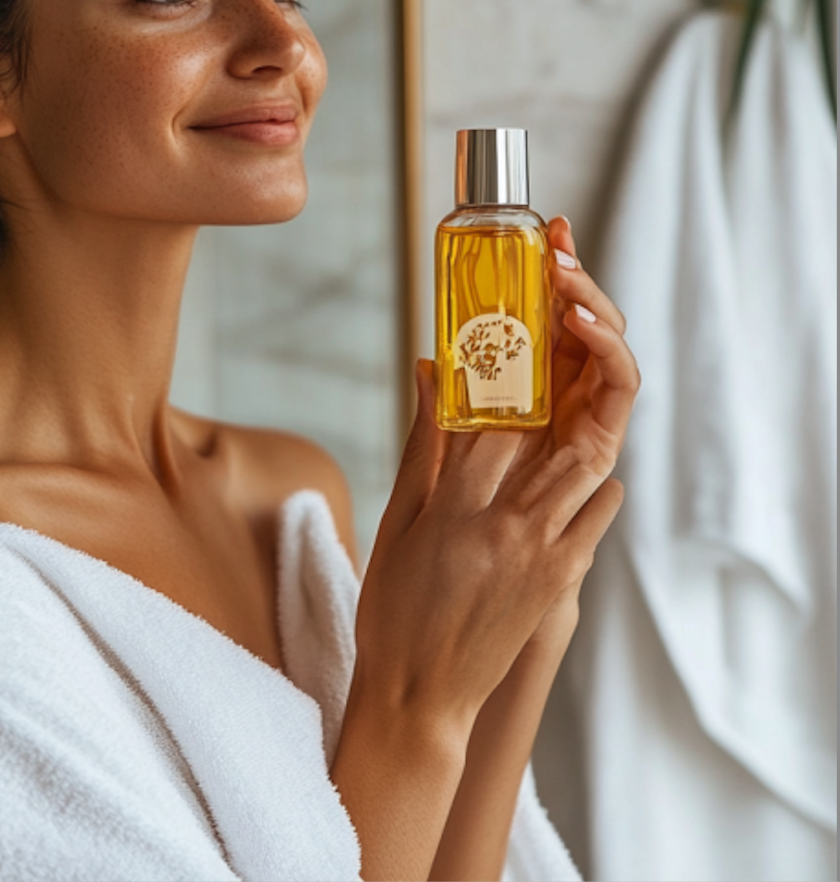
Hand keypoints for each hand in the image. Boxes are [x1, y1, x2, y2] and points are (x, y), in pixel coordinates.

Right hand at [352, 217, 637, 730]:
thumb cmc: (394, 613)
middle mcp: (515, 523)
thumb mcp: (396, 520)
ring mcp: (548, 551)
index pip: (499, 406)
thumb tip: (430, 372)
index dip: (515, 344)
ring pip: (595, 457)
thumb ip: (422, 444)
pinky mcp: (564, 576)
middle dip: (579, 346)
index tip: (522, 298)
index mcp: (460, 505)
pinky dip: (596, 465)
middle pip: (567, 422)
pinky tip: (581, 437)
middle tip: (570, 291)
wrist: (421, 701)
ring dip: (594, 397)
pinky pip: (597, 506)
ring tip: (584, 340)